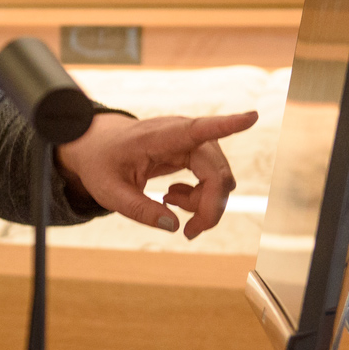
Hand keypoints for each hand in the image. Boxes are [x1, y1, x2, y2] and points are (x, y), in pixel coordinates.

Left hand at [55, 110, 257, 239]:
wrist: (96, 145)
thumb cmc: (101, 163)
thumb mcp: (108, 191)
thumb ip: (138, 210)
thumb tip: (174, 226)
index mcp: (158, 137)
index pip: (197, 129)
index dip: (226, 125)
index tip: (252, 117)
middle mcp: (182, 134)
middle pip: (217, 173)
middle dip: (210, 208)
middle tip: (190, 233)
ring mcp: (192, 142)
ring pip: (220, 179)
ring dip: (204, 203)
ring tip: (169, 203)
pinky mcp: (195, 152)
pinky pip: (214, 179)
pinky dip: (201, 197)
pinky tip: (173, 197)